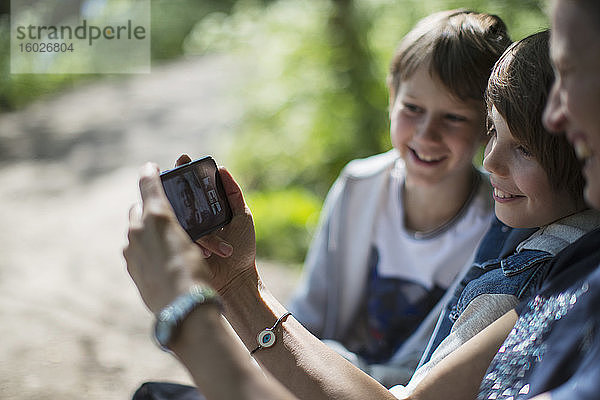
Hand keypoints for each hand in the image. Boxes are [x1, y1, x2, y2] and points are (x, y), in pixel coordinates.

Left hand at [124, 163, 210, 313]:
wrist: (183, 308)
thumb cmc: (192, 270)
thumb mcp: (188, 238)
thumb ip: (165, 216)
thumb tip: (151, 203)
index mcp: (154, 218)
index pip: (148, 185)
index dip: (151, 173)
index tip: (153, 167)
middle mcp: (137, 232)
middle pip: (138, 210)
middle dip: (148, 207)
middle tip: (165, 209)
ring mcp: (132, 254)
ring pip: (137, 233)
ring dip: (148, 231)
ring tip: (167, 238)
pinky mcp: (133, 271)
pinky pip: (138, 252)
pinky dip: (147, 249)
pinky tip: (162, 257)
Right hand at [174, 154, 233, 258]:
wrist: (237, 279)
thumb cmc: (242, 249)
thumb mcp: (242, 217)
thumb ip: (233, 195)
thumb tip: (222, 169)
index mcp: (206, 209)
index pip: (192, 186)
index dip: (185, 171)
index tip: (184, 159)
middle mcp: (191, 219)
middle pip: (176, 196)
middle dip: (172, 182)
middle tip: (173, 171)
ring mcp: (182, 232)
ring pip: (174, 215)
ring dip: (184, 215)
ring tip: (202, 227)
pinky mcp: (176, 247)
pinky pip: (174, 236)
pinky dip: (190, 239)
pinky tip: (203, 249)